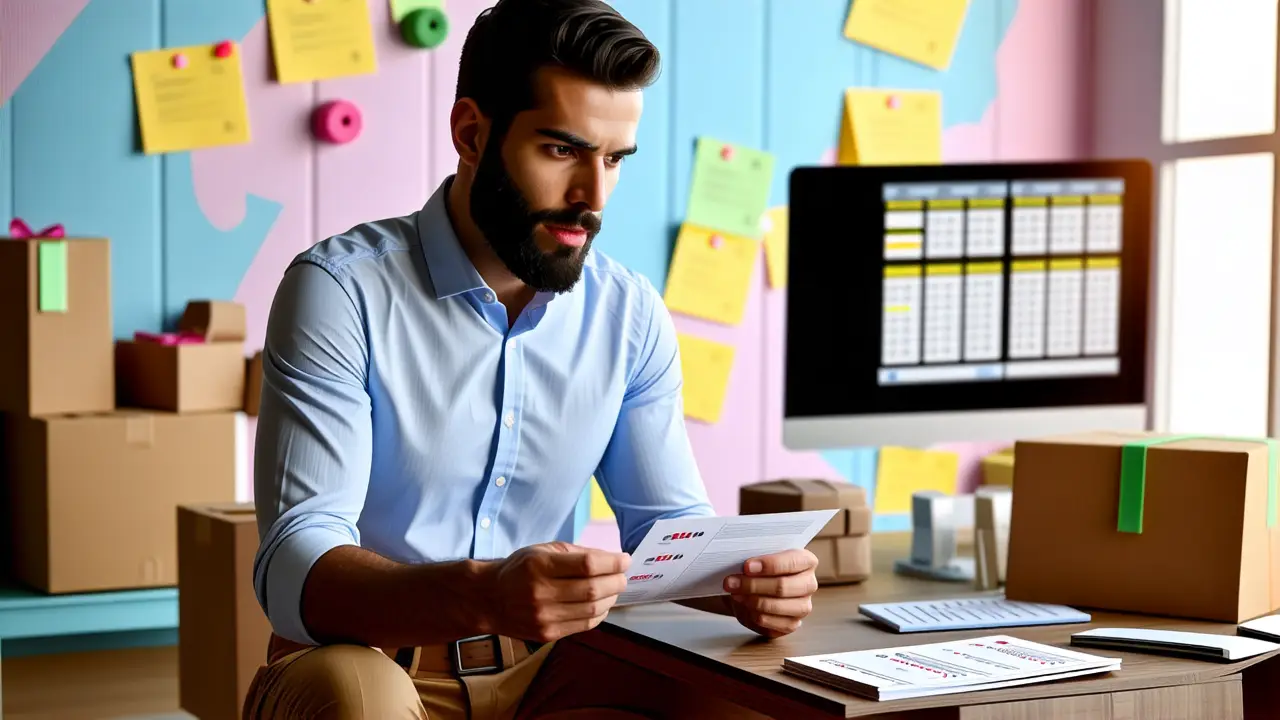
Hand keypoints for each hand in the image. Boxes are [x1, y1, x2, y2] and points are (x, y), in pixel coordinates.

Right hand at [482, 542, 630, 642]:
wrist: (489, 599)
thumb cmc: (519, 569)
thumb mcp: (542, 550)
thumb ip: (577, 553)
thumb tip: (611, 558)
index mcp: (539, 565)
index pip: (587, 565)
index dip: (612, 562)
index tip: (624, 559)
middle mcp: (541, 592)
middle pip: (592, 589)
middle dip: (616, 581)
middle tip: (622, 575)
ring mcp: (544, 616)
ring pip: (592, 609)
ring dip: (611, 598)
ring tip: (614, 589)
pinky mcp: (547, 634)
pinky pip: (584, 625)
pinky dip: (600, 614)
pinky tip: (601, 604)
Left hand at [722, 548, 818, 637]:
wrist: (750, 588)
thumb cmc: (757, 569)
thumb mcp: (756, 557)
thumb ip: (755, 558)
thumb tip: (744, 566)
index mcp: (806, 561)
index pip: (791, 562)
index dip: (768, 565)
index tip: (746, 567)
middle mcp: (809, 584)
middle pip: (783, 586)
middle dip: (753, 585)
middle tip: (731, 582)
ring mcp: (803, 606)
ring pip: (778, 606)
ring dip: (752, 601)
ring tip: (735, 594)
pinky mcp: (792, 624)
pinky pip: (774, 623)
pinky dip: (756, 616)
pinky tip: (745, 607)